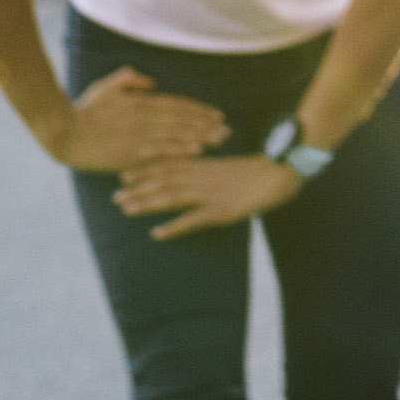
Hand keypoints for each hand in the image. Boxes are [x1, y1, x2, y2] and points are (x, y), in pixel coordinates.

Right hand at [42, 68, 228, 174]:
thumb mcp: (106, 87)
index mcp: (140, 102)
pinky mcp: (132, 154)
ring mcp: (139, 136)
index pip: (176, 105)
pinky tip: (197, 151)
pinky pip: (161, 152)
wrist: (66, 132)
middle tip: (226, 128)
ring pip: (177, 135)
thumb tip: (151, 82)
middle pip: (182, 120)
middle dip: (206, 124)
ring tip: (220, 139)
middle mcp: (144, 118)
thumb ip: (128, 80)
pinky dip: (180, 150)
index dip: (197, 110)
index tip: (215, 114)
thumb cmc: (84, 110)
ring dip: (200, 137)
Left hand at [113, 153, 303, 240]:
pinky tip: (158, 233)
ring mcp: (212, 194)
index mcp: (206, 165)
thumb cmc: (262, 170)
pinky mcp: (223, 210)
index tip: (123, 174)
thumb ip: (211, 171)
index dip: (145, 170)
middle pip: (164, 181)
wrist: (284, 170)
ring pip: (173, 197)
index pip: (169, 165)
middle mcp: (204, 177)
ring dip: (147, 204)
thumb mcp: (232, 168)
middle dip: (138, 188)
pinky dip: (174, 226)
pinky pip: (194, 219)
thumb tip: (195, 175)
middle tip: (114, 196)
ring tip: (126, 210)